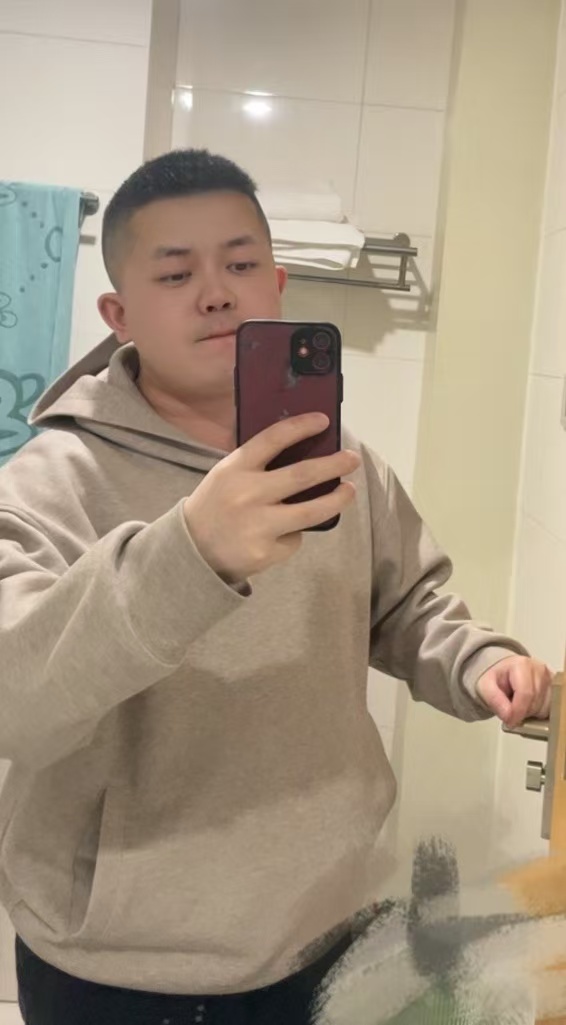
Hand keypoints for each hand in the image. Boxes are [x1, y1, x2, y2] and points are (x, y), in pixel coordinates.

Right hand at [183, 412, 359, 583]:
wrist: (192, 550)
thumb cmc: (217, 505)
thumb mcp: (227, 476)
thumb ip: (256, 464)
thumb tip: (305, 450)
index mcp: (235, 468)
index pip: (273, 439)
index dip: (301, 427)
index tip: (323, 421)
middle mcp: (247, 494)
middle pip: (302, 475)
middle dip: (334, 464)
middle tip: (352, 458)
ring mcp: (257, 525)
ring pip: (311, 511)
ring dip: (337, 499)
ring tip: (349, 490)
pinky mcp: (265, 552)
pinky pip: (294, 539)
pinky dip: (294, 534)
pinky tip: (281, 534)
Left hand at [476, 655, 552, 726]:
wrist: (503, 673)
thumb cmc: (495, 678)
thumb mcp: (486, 687)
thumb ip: (495, 700)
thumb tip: (509, 716)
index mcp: (521, 665)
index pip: (525, 694)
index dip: (518, 711)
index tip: (509, 722)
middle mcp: (539, 669)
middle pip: (535, 702)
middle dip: (521, 713)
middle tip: (510, 710)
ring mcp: (549, 678)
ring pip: (545, 708)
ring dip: (530, 713)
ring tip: (518, 705)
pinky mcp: (553, 687)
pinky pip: (550, 709)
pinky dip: (538, 713)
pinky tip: (528, 706)